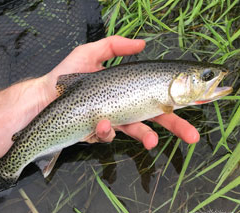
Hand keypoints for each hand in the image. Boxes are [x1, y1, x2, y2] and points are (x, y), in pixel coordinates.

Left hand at [40, 36, 199, 148]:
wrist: (45, 96)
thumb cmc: (67, 75)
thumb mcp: (90, 53)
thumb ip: (115, 45)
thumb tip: (142, 43)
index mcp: (127, 88)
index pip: (156, 94)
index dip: (175, 100)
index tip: (193, 102)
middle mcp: (123, 105)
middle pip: (155, 117)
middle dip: (175, 126)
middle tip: (192, 136)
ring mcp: (112, 120)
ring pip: (136, 131)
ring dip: (146, 137)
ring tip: (151, 142)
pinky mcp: (98, 132)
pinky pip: (108, 135)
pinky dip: (107, 130)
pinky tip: (101, 123)